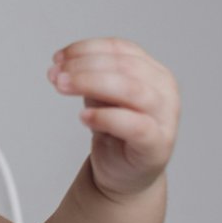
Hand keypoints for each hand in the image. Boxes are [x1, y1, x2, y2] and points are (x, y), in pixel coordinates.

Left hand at [47, 38, 179, 199]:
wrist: (124, 173)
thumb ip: (88, 78)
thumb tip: (62, 66)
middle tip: (56, 75)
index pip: (121, 49)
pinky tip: (84, 117)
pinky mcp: (158, 143)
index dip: (87, 49)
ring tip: (62, 87)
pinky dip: (106, 117)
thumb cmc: (115, 130)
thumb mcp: (99, 96)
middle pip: (124, 66)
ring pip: (131, 89)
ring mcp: (165, 116)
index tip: (58, 58)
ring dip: (91, 83)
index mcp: (152, 71)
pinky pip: (134, 125)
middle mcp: (164, 90)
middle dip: (84, 67)